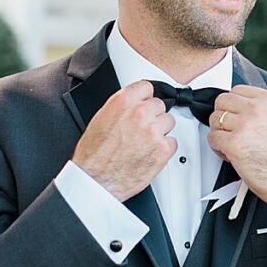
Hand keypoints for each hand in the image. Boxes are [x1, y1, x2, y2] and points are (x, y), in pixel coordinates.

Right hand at [71, 79, 176, 201]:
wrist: (96, 180)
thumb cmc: (94, 155)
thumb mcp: (100, 119)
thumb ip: (120, 108)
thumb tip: (131, 105)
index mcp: (123, 102)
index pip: (146, 87)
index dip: (144, 97)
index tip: (144, 103)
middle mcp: (140, 113)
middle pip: (159, 104)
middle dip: (152, 115)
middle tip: (142, 128)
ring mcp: (153, 131)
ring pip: (168, 122)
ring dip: (160, 131)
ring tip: (145, 142)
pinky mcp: (163, 149)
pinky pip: (172, 142)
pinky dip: (163, 148)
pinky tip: (149, 153)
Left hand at [207, 86, 266, 212]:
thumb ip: (261, 109)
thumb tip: (240, 106)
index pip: (236, 90)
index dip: (233, 105)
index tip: (235, 116)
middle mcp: (256, 109)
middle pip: (222, 101)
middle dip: (223, 117)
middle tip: (230, 130)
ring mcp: (244, 126)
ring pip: (215, 120)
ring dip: (219, 133)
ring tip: (232, 144)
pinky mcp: (234, 144)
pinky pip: (213, 138)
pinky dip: (217, 148)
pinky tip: (230, 154)